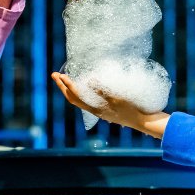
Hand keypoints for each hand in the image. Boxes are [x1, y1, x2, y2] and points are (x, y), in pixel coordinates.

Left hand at [51, 72, 170, 138]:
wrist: (140, 120)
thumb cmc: (130, 109)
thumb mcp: (117, 98)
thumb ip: (103, 90)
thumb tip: (90, 80)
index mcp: (94, 108)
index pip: (75, 95)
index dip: (67, 84)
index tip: (61, 74)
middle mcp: (93, 109)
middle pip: (72, 98)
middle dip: (62, 86)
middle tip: (54, 74)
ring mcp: (97, 109)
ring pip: (78, 100)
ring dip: (69, 89)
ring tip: (64, 79)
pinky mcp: (103, 108)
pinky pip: (85, 100)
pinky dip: (78, 92)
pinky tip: (82, 87)